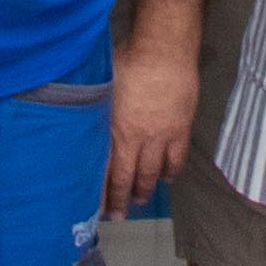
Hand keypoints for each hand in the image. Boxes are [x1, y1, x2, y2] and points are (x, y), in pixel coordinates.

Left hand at [106, 32, 191, 213]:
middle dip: (122, 200)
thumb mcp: (102, 85)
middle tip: (118, 215)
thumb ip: (96, 107)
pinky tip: (167, 178)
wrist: (163, 49)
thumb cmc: (128, 59)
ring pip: (152, 173)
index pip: (105, 169)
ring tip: (139, 201)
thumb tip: (84, 118)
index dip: (101, 190)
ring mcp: (160, 136)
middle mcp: (136, 138)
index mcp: (112, 128)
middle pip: (128, 177)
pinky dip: (171, 171)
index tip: (96, 206)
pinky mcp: (180, 129)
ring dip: (145, 189)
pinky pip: (176, 158)